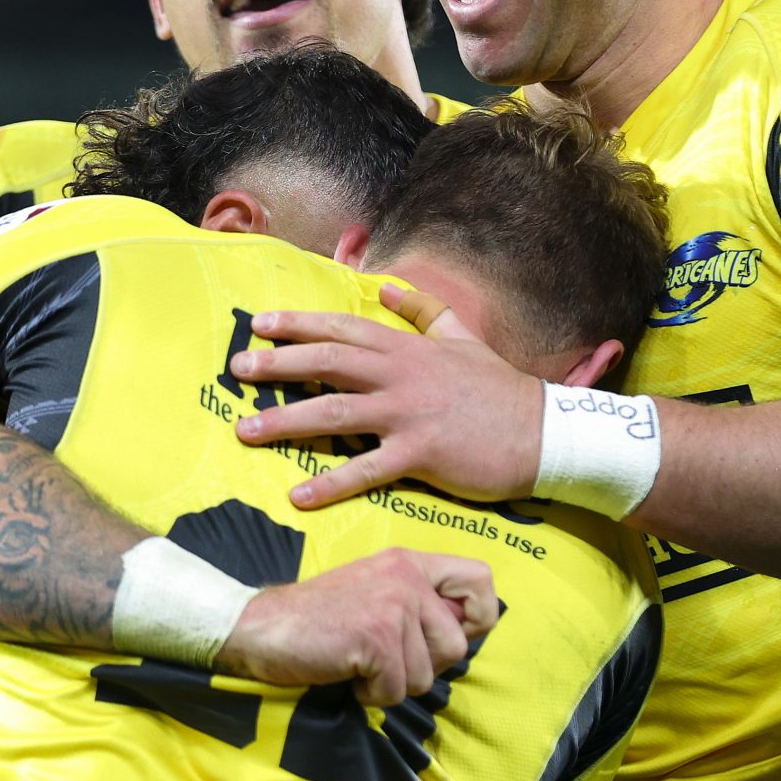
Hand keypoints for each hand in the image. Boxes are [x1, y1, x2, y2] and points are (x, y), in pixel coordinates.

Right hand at [216, 548, 497, 706]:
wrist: (260, 627)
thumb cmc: (319, 620)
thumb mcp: (376, 592)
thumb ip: (419, 603)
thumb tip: (467, 634)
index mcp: (410, 562)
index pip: (481, 581)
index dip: (475, 619)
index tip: (440, 637)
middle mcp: (407, 576)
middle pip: (457, 646)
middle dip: (423, 667)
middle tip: (383, 658)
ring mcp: (392, 604)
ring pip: (426, 675)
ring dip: (392, 684)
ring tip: (359, 662)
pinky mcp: (376, 635)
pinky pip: (396, 690)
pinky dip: (370, 694)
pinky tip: (346, 671)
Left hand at [229, 287, 540, 508]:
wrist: (543, 432)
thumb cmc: (501, 388)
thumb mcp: (462, 338)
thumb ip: (423, 310)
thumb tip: (387, 285)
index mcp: (407, 347)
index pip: (342, 328)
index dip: (298, 324)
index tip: (260, 324)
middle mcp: (400, 375)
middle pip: (327, 362)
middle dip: (277, 365)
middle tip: (237, 369)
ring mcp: (408, 414)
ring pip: (335, 412)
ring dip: (285, 421)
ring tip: (245, 431)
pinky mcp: (420, 454)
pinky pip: (366, 470)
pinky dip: (330, 483)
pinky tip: (299, 496)